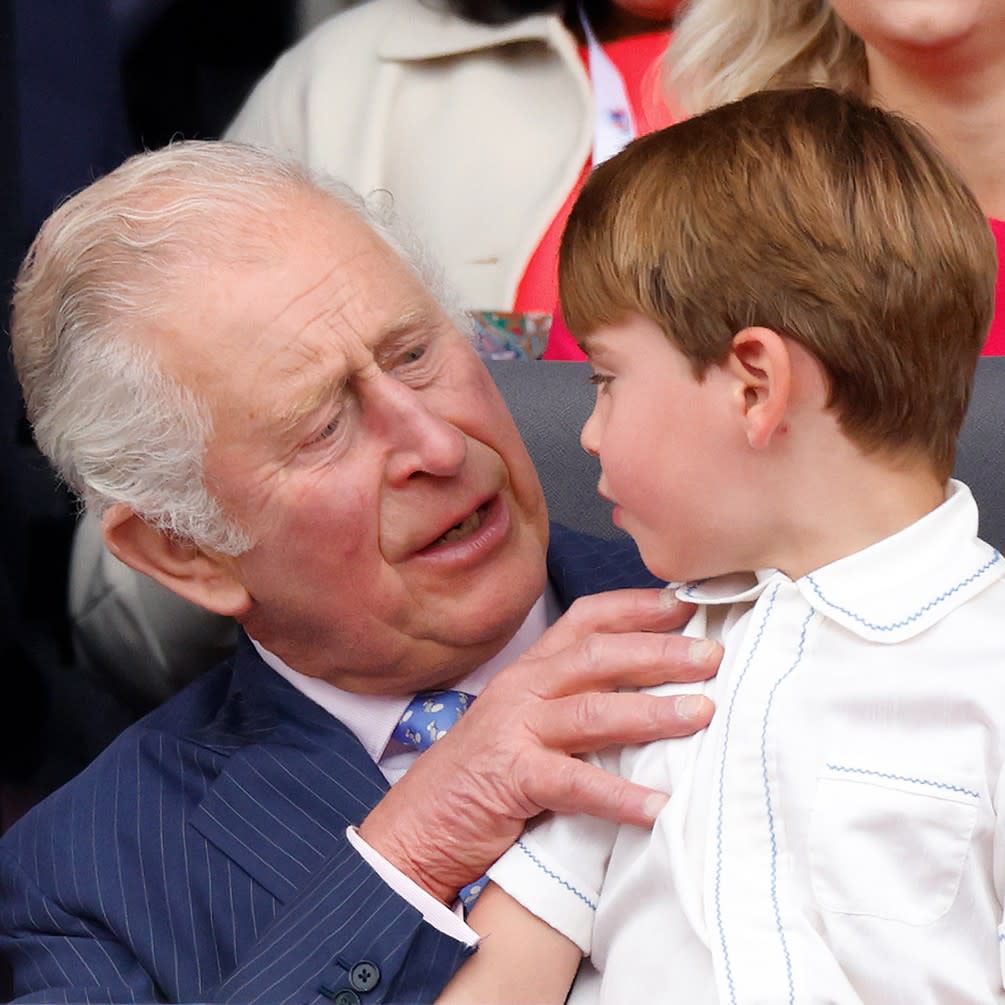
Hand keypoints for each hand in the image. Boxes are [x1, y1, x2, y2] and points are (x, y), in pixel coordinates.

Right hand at [358, 587, 718, 902]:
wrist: (418, 825)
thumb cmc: (482, 773)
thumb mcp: (524, 721)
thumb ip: (571, 701)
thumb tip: (648, 692)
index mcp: (529, 670)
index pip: (585, 619)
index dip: (636, 607)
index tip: (686, 604)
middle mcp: (522, 689)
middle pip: (596, 656)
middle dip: (659, 651)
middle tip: (712, 654)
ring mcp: (514, 731)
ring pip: (591, 711)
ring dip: (652, 712)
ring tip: (702, 713)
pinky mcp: (510, 779)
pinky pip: (573, 784)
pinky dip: (617, 795)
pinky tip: (657, 807)